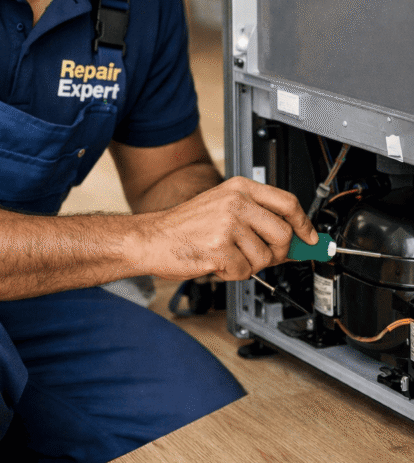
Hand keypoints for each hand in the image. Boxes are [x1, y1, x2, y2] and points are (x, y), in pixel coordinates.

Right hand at [138, 176, 316, 281]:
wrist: (152, 238)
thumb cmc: (186, 226)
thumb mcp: (223, 208)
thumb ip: (258, 218)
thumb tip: (297, 240)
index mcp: (239, 188)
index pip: (287, 202)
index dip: (304, 224)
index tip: (311, 238)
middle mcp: (236, 202)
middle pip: (283, 234)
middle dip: (278, 253)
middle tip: (262, 256)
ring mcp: (227, 224)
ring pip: (265, 257)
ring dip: (249, 265)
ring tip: (228, 255)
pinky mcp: (219, 248)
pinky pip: (245, 271)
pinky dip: (233, 274)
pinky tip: (217, 262)